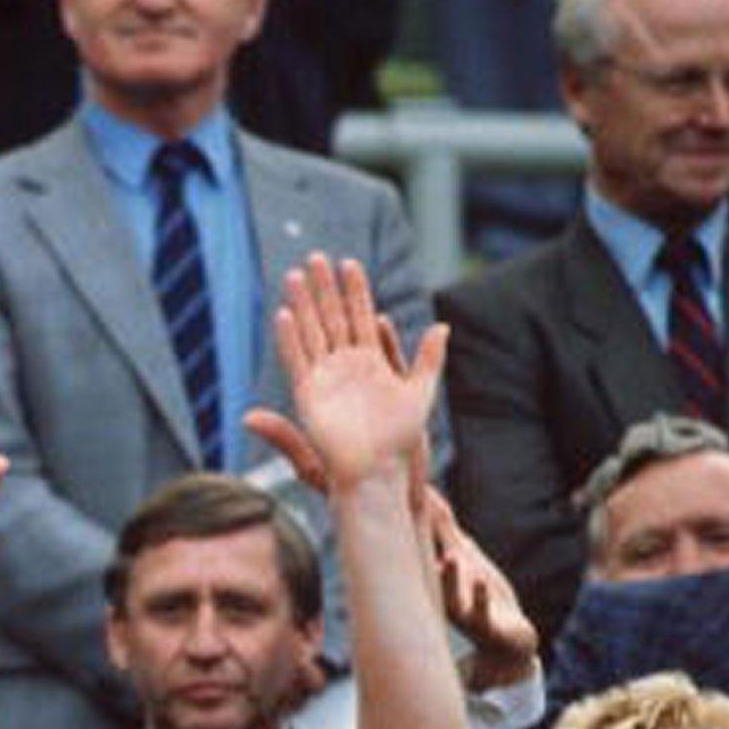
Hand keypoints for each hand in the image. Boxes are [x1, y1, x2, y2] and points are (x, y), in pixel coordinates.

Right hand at [244, 254, 446, 495]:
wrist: (379, 471)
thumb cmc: (400, 439)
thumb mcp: (420, 392)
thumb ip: (427, 359)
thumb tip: (443, 327)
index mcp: (371, 361)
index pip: (359, 316)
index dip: (355, 290)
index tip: (349, 263)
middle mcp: (345, 366)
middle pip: (331, 318)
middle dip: (324, 288)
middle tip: (315, 257)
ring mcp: (325, 378)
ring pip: (311, 332)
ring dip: (302, 304)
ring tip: (293, 275)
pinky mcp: (309, 395)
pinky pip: (297, 361)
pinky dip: (290, 339)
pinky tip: (285, 314)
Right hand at [424, 486, 537, 687]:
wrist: (508, 643)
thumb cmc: (484, 596)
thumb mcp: (465, 558)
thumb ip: (446, 530)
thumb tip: (429, 496)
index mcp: (436, 573)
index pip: (421, 542)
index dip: (413, 516)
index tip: (394, 490)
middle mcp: (445, 592)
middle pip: (429, 571)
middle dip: (420, 549)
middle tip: (404, 525)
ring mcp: (465, 611)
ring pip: (452, 597)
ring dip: (449, 579)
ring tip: (448, 558)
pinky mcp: (488, 627)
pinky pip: (481, 613)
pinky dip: (479, 599)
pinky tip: (478, 581)